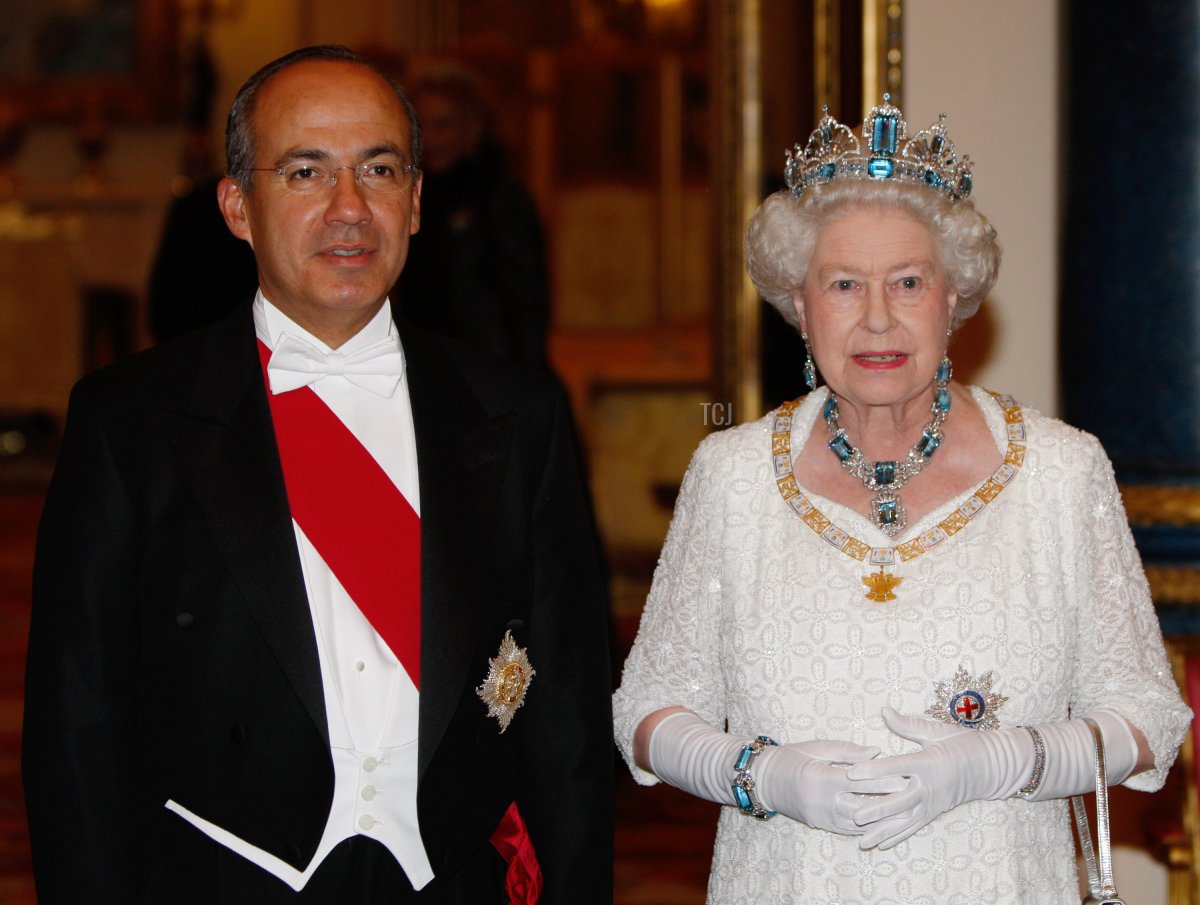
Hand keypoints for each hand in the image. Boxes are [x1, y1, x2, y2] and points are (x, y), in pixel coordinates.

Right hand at [645, 710, 903, 835]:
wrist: (762, 779)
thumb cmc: (790, 756)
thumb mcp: (817, 747)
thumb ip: (848, 750)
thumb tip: (876, 751)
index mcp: (821, 777)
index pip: (859, 781)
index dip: (883, 780)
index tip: (905, 776)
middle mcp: (822, 801)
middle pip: (863, 805)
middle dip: (888, 802)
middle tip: (912, 796)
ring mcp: (820, 816)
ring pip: (857, 822)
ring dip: (880, 819)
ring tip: (903, 813)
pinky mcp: (819, 825)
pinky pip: (847, 829)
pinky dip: (865, 827)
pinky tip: (882, 823)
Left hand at [846, 707, 1031, 849]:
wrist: (991, 767)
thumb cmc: (963, 744)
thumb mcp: (937, 731)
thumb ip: (909, 724)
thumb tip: (884, 710)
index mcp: (929, 763)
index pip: (897, 767)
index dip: (874, 769)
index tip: (852, 772)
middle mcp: (930, 786)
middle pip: (900, 800)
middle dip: (878, 809)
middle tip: (854, 815)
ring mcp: (933, 803)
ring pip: (905, 820)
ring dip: (884, 831)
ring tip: (862, 841)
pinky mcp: (934, 812)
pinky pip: (914, 827)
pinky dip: (898, 837)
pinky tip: (881, 845)